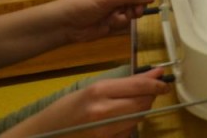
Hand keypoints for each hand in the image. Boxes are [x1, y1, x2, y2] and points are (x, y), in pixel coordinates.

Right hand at [1, 67, 170, 137]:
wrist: (41, 135)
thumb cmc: (65, 109)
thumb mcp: (92, 90)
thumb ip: (124, 83)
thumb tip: (155, 75)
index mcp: (98, 92)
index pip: (139, 87)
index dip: (157, 84)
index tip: (165, 82)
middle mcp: (102, 111)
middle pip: (142, 103)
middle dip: (149, 97)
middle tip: (147, 93)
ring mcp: (103, 131)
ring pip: (138, 118)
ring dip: (139, 111)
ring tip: (127, 107)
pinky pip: (127, 133)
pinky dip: (128, 126)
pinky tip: (117, 122)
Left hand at [54, 0, 157, 45]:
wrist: (66, 25)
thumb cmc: (84, 4)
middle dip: (139, 3)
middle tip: (136, 11)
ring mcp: (118, 4)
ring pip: (137, 7)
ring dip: (130, 13)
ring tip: (120, 17)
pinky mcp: (116, 17)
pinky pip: (128, 19)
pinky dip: (121, 21)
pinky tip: (110, 22)